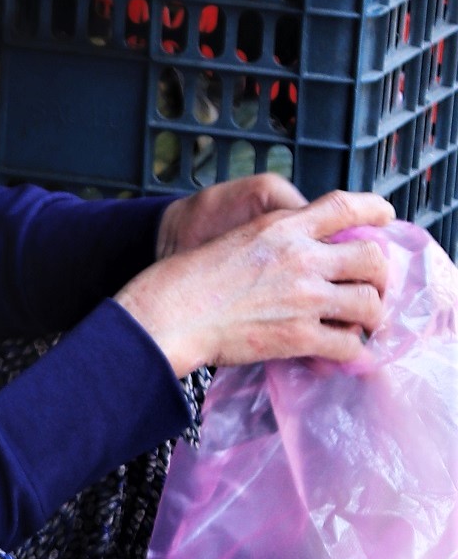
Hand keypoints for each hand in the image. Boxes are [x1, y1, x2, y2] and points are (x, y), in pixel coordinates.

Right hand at [116, 188, 395, 376]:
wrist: (171, 314)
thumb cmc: (191, 278)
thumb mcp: (238, 237)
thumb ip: (277, 238)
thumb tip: (306, 251)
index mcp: (283, 228)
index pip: (345, 206)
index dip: (375, 209)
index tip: (387, 217)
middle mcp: (302, 258)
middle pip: (371, 257)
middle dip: (379, 275)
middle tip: (371, 288)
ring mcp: (304, 298)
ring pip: (369, 303)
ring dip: (370, 316)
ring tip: (360, 324)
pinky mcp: (299, 336)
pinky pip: (348, 344)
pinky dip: (351, 351)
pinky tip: (342, 352)